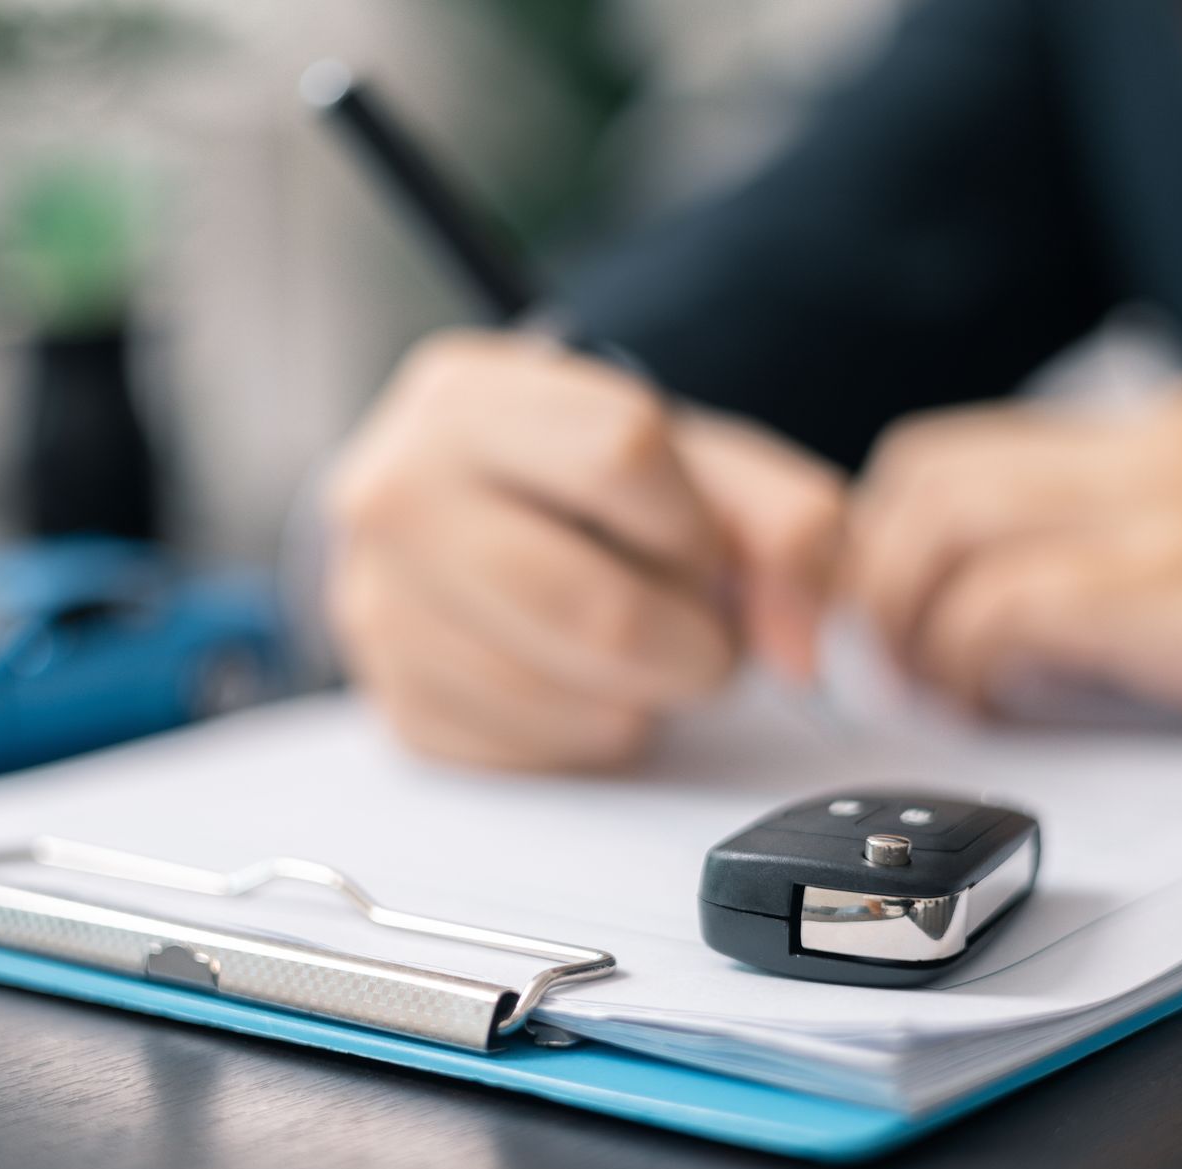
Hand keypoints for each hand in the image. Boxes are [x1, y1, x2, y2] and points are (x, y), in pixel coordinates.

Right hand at [327, 331, 844, 769]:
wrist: (483, 525)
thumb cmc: (592, 490)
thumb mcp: (699, 463)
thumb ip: (787, 524)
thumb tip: (803, 646)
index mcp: (468, 398)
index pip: (623, 454)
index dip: (694, 523)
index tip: (695, 545)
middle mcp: (395, 494)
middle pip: (598, 609)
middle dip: (690, 643)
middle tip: (695, 631)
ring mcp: (378, 608)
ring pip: (570, 701)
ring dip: (642, 697)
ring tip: (633, 650)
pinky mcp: (397, 707)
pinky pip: (535, 757)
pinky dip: (588, 735)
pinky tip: (579, 683)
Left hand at [845, 378, 1181, 743]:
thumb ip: (1131, 547)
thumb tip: (1015, 616)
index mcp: (1152, 436)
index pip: (948, 450)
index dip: (881, 536)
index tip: (883, 616)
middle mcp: (1146, 454)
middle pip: (921, 477)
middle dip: (872, 577)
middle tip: (887, 663)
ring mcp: (1172, 515)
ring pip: (949, 530)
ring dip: (911, 622)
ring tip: (937, 692)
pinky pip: (1019, 605)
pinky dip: (976, 660)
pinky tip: (1003, 704)